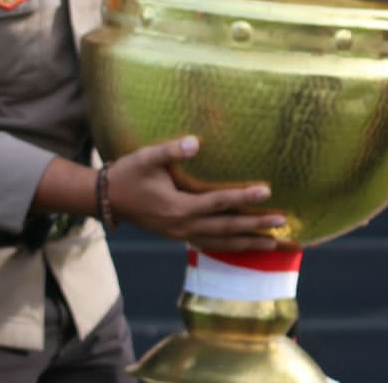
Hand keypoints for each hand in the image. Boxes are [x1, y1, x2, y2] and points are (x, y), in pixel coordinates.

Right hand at [108, 136, 285, 252]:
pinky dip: (229, 246)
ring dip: (247, 243)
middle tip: (282, 223)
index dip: (243, 197)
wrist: (105, 198)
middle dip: (255, 226)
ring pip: (219, 242)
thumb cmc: (128, 174)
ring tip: (274, 244)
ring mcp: (180, 234)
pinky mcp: (178, 235)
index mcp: (177, 207)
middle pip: (225, 228)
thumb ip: (172, 151)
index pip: (218, 202)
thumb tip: (195, 141)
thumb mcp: (147, 158)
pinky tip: (245, 246)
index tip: (268, 191)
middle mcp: (182, 226)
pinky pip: (208, 244)